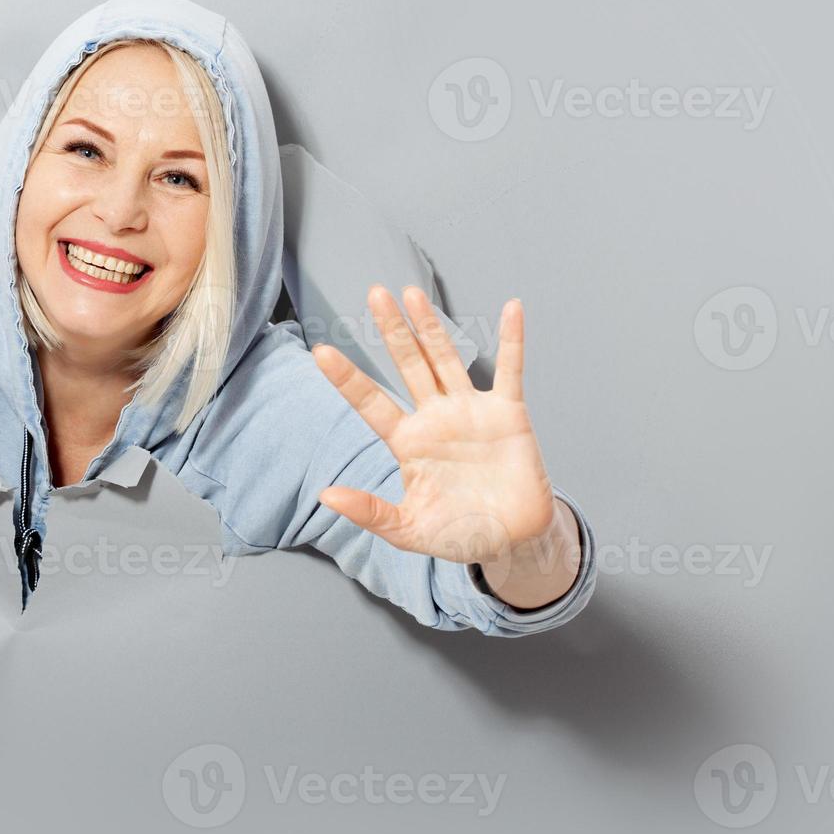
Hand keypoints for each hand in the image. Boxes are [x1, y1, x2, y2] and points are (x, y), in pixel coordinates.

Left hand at [312, 286, 555, 565]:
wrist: (512, 541)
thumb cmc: (458, 533)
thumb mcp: (408, 530)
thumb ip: (370, 512)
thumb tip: (325, 495)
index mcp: (407, 442)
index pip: (370, 403)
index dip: (347, 379)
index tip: (320, 352)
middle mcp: (435, 418)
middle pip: (408, 365)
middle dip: (391, 331)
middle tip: (374, 294)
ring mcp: (470, 411)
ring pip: (446, 359)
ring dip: (432, 327)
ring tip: (412, 293)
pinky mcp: (508, 414)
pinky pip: (511, 370)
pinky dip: (513, 340)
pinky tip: (511, 308)